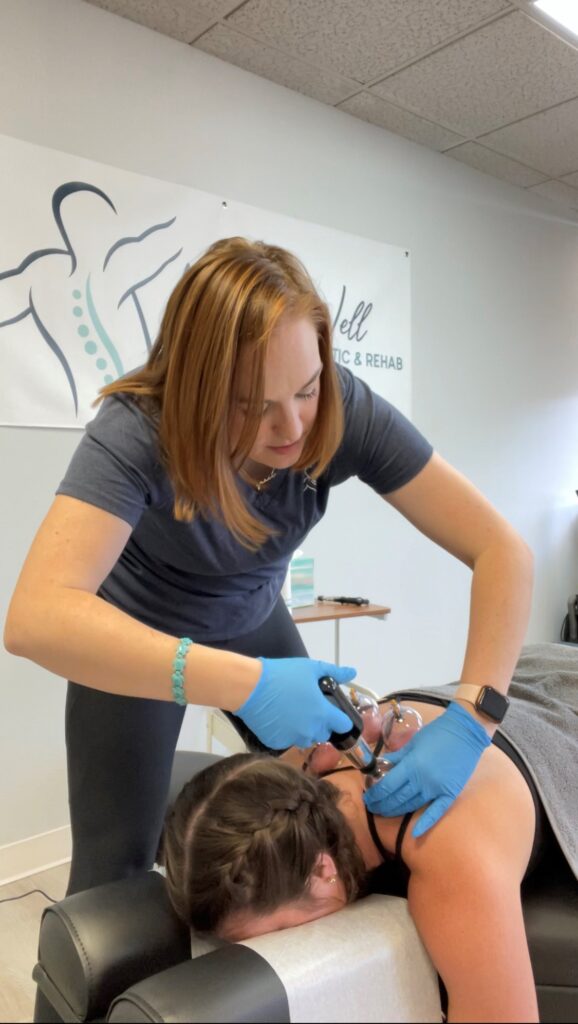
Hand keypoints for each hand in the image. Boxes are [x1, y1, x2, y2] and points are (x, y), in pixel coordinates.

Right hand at [235, 657, 356, 748]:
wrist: (249, 687)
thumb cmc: (283, 675)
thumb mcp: (311, 668)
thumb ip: (335, 673)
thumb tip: (353, 672)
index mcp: (322, 714)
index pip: (343, 725)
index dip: (340, 719)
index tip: (334, 712)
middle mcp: (310, 730)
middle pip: (324, 734)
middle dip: (321, 724)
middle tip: (309, 708)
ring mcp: (293, 739)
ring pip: (306, 739)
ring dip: (304, 730)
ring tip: (293, 713)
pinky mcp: (276, 743)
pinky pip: (287, 741)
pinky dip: (286, 732)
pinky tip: (279, 718)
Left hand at [364, 702, 491, 836]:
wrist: (466, 732)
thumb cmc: (437, 733)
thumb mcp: (413, 742)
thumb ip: (397, 757)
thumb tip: (381, 766)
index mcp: (412, 765)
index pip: (387, 785)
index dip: (375, 794)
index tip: (367, 797)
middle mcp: (422, 781)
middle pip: (397, 798)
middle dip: (382, 804)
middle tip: (372, 807)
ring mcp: (437, 789)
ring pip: (412, 805)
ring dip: (396, 811)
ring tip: (384, 813)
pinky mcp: (450, 794)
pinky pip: (437, 812)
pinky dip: (426, 823)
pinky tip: (415, 833)